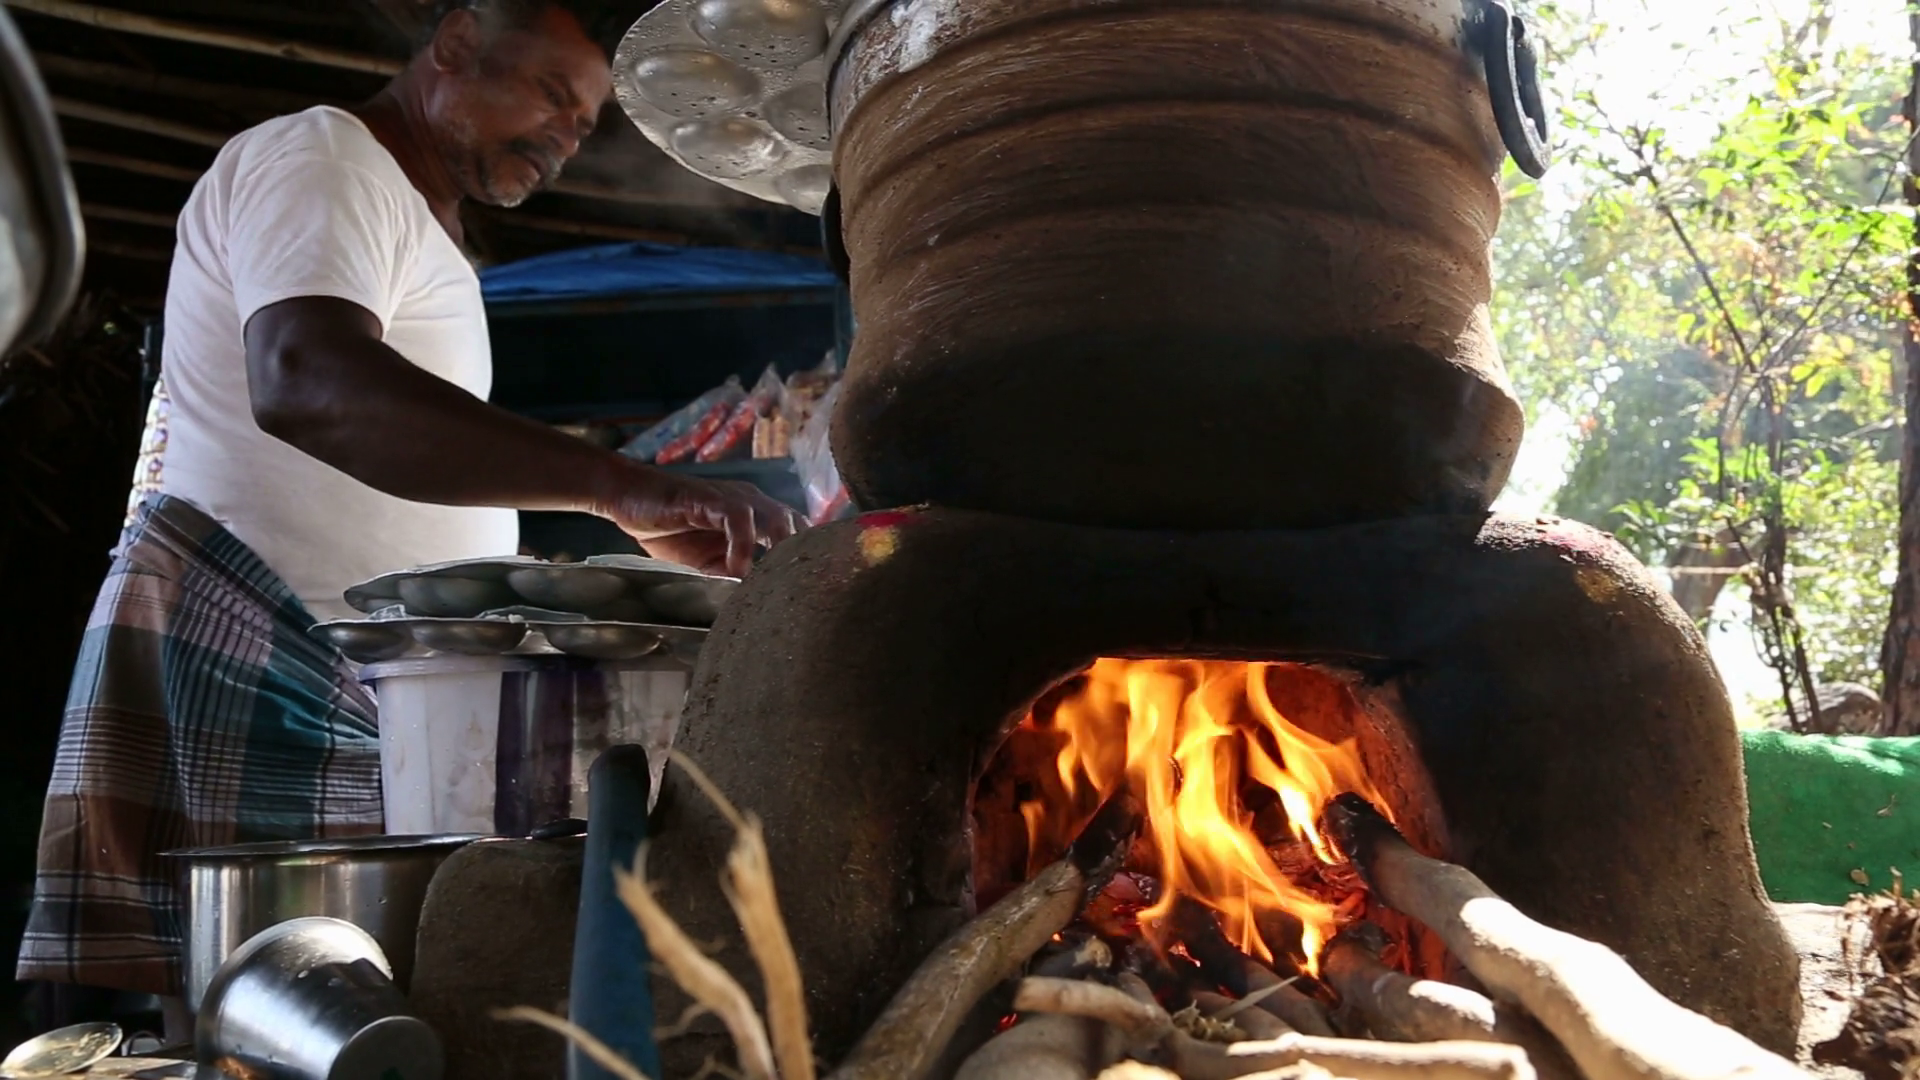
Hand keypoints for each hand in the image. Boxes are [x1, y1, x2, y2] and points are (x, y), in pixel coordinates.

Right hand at [594, 463, 802, 576]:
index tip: (808, 591)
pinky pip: (737, 517)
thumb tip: (755, 598)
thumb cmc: (668, 530)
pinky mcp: (709, 498)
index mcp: (758, 516)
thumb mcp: (706, 563)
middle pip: (797, 525)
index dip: (807, 558)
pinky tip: (736, 570)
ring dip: (779, 550)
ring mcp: (733, 498)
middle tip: (799, 592)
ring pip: (775, 517)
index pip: (798, 533)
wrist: (628, 500)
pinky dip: (742, 544)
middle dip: (801, 557)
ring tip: (774, 582)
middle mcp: (752, 503)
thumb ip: (732, 574)